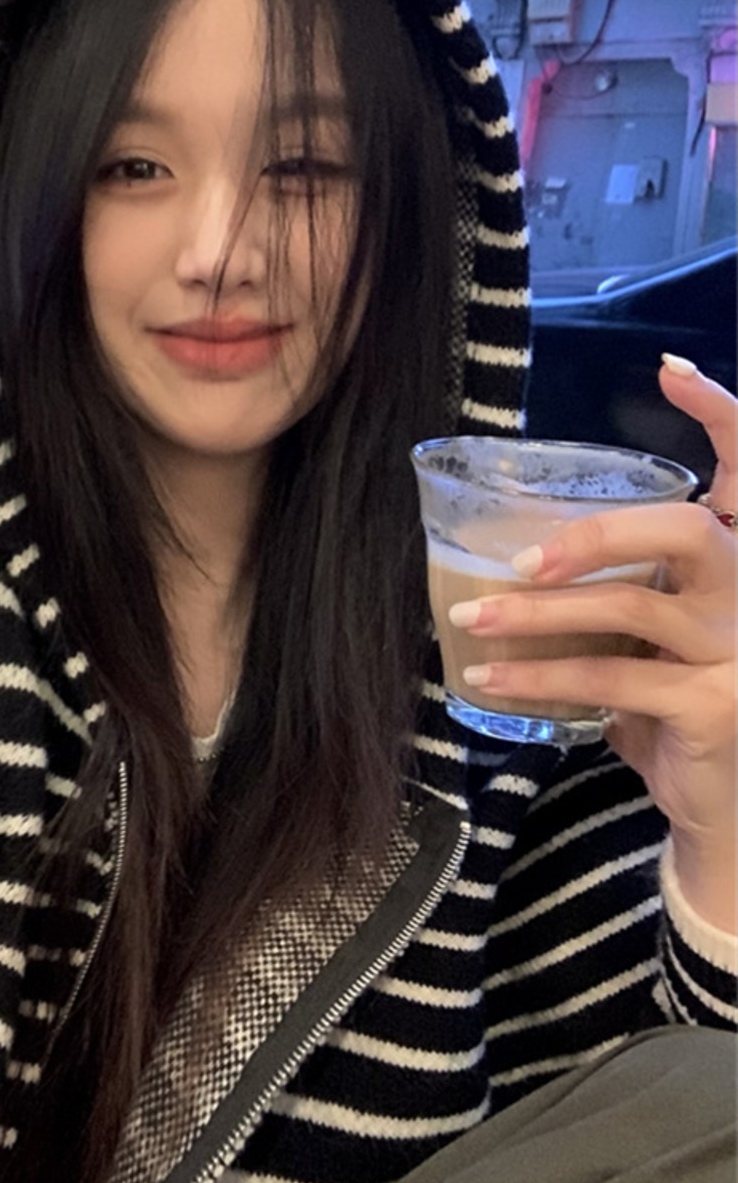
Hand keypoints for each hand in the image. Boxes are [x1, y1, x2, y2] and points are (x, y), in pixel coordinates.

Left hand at [454, 357, 736, 928]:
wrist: (721, 812)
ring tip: (470, 616)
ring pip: (630, 608)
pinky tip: (490, 676)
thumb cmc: (672, 709)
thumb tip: (513, 558)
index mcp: (734, 565)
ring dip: (537, 613)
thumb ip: (617, 592)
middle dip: (597, 532)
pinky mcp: (713, 707)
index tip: (674, 370)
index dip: (722, 416)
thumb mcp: (650, 641)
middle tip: (521, 558)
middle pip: (682, 529)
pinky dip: (539, 675)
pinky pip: (611, 678)